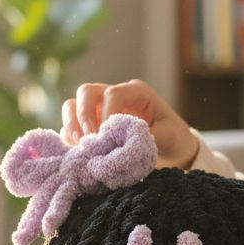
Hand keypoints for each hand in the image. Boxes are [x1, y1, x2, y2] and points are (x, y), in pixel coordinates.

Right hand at [60, 80, 197, 169]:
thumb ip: (149, 136)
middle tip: (89, 140)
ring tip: (80, 146)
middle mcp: (115, 96)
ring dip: (72, 125)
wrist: (172, 151)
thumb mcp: (169, 136)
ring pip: (73, 105)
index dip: (107, 113)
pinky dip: (69, 138)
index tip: (108, 136)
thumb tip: (124, 143)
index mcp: (136, 92)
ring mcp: (100, 110)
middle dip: (83, 115)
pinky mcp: (92, 126)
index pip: (113, 93)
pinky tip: (77, 152)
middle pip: (86, 92)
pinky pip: (71, 126)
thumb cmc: (173, 139)